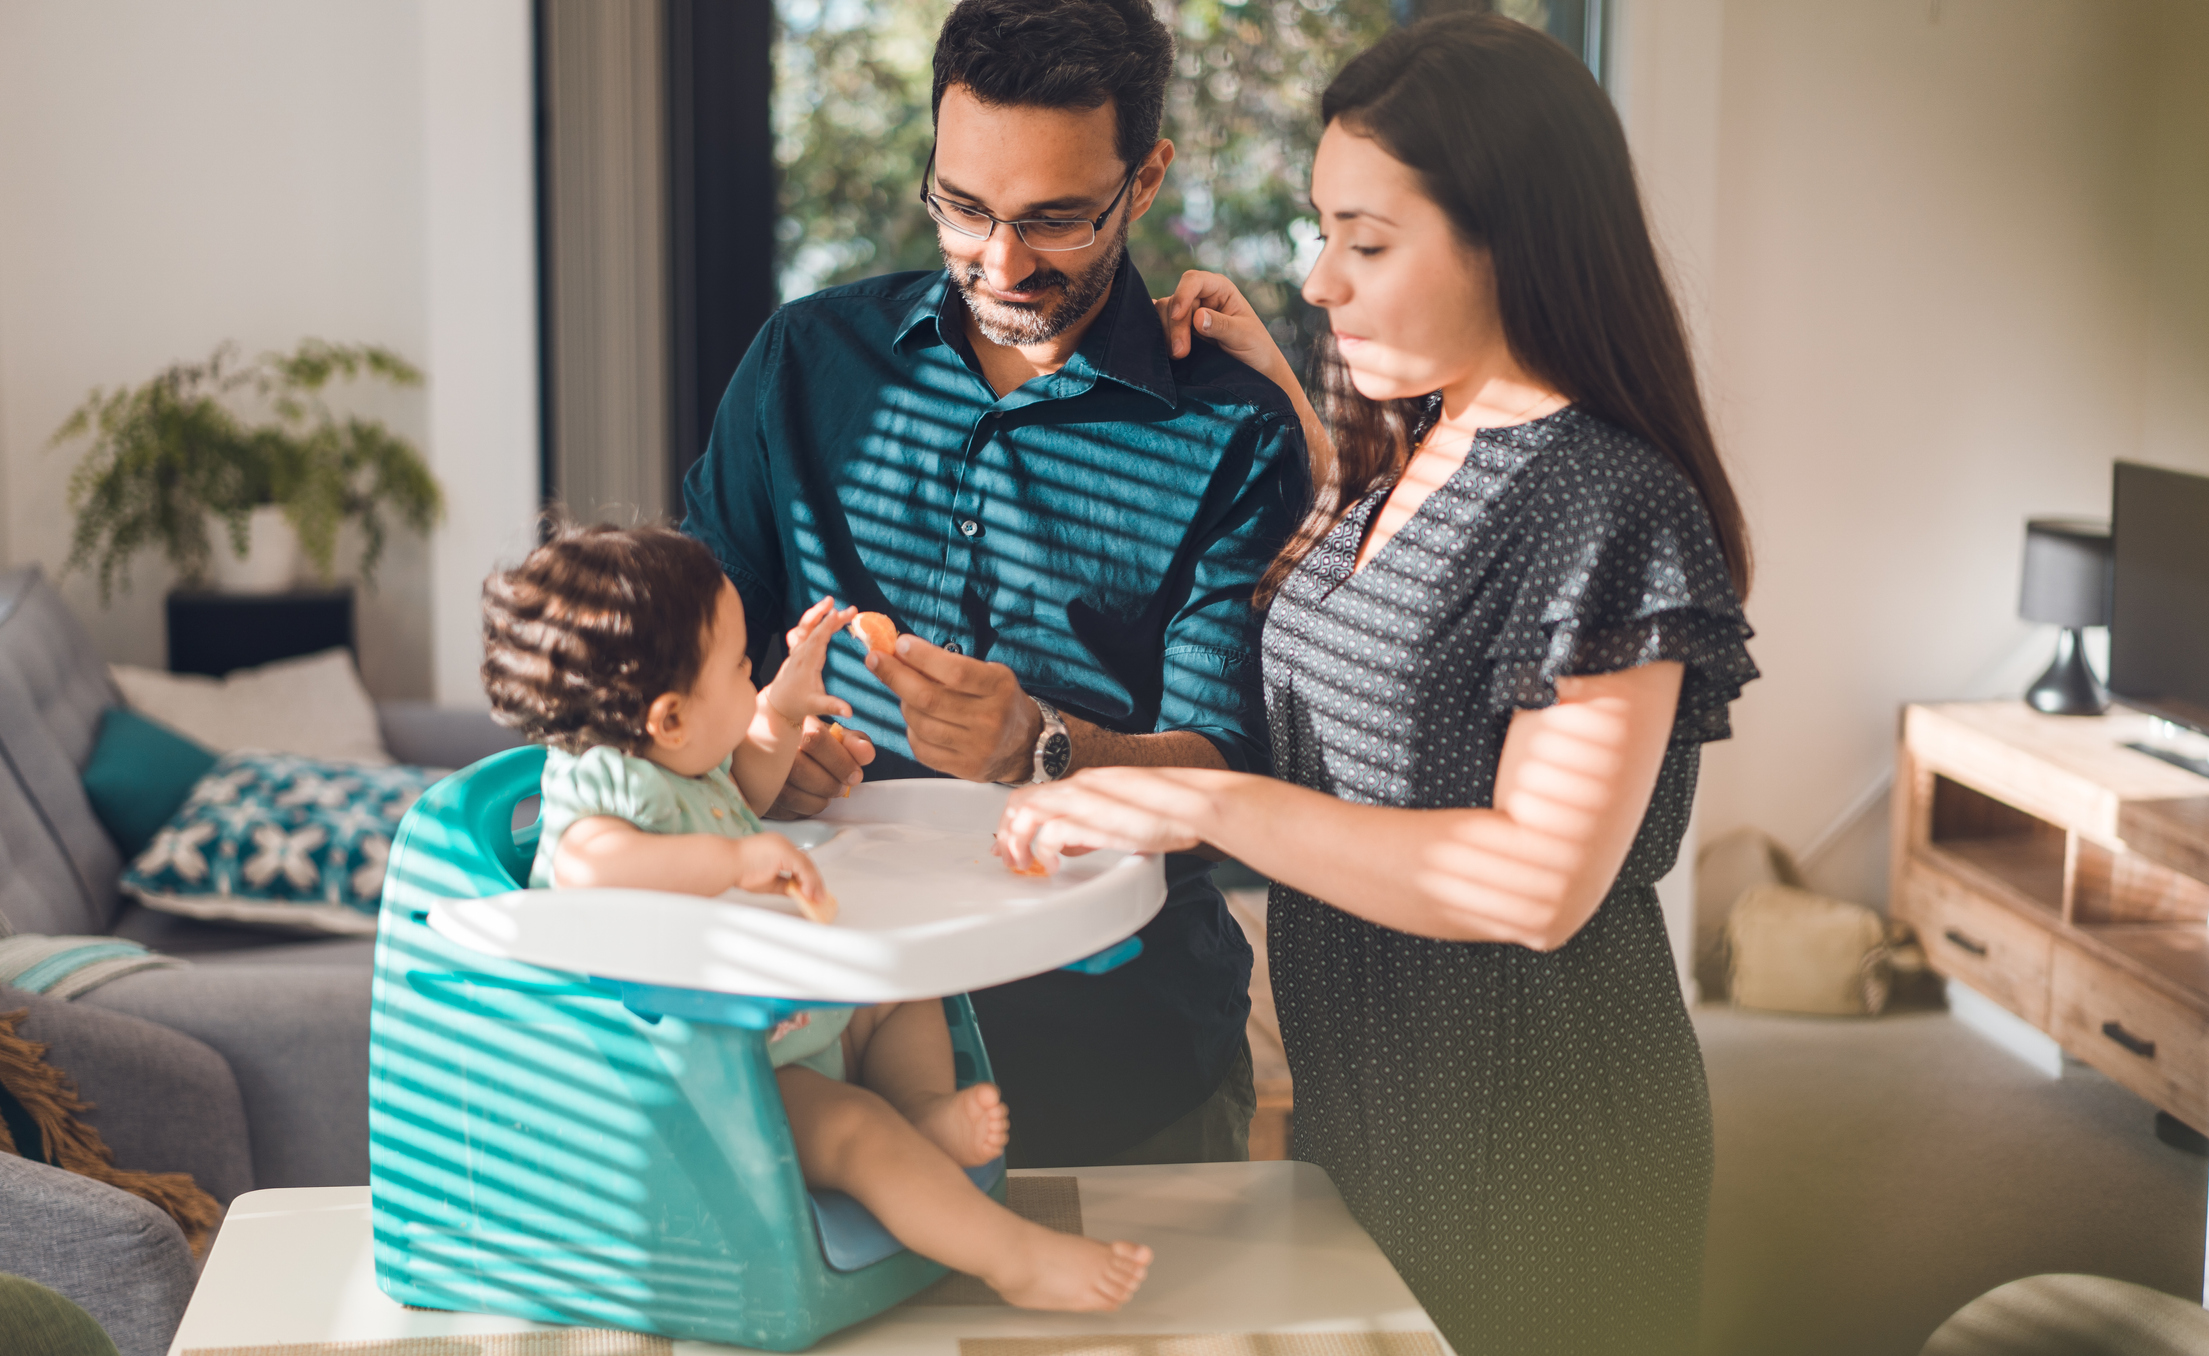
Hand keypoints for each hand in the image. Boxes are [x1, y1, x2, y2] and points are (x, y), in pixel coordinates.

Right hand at [727, 830, 829, 912]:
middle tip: (819, 896)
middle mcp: (782, 844)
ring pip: (807, 864)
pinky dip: (809, 882)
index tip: (811, 890)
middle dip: (814, 881)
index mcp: (776, 848)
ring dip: (814, 883)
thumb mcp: (767, 882)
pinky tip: (809, 893)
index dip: (806, 877)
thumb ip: (784, 885)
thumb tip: (798, 892)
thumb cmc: (739, 870)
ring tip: (816, 898)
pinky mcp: (786, 852)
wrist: (727, 863)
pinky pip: (803, 868)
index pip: (797, 862)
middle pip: (805, 862)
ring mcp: (784, 846)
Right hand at [766, 716, 875, 818]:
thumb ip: (852, 741)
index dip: (841, 761)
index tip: (855, 775)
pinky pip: (781, 809)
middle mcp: (768, 744)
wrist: (770, 737)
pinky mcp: (755, 793)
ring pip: (790, 794)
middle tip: (841, 787)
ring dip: (818, 800)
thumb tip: (866, 753)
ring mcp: (758, 770)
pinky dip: (801, 810)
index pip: (815, 739)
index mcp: (789, 722)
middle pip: (801, 770)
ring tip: (827, 794)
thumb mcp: (830, 732)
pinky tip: (809, 799)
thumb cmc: (805, 736)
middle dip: (830, 784)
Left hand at [767, 596, 859, 726]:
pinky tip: (820, 613)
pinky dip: (811, 619)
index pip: (817, 639)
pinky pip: (802, 630)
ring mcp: (797, 650)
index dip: (828, 625)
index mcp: (806, 663)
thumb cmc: (797, 704)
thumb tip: (850, 712)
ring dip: (816, 612)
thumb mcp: (816, 706)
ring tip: (830, 600)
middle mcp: (800, 653)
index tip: (839, 613)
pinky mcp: (797, 650)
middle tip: (851, 609)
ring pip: (804, 626)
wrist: (778, 704)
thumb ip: (832, 707)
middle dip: (830, 617)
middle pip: (814, 629)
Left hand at [863, 635, 1040, 782]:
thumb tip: (901, 651)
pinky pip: (922, 748)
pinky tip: (916, 719)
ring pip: (921, 723)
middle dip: (895, 676)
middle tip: (875, 659)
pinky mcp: (965, 768)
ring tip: (904, 691)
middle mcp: (990, 719)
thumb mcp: (988, 674)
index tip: (899, 644)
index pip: (955, 671)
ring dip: (903, 703)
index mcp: (998, 688)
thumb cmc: (999, 701)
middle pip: (929, 698)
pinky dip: (911, 730)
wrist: (1024, 744)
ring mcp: (977, 748)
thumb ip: (950, 665)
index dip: (923, 657)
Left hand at [994, 766, 1229, 872]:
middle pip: (1020, 801)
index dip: (1012, 820)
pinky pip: (1051, 832)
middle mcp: (1079, 786)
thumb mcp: (1119, 819)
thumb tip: (1066, 844)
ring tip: (1023, 864)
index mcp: (1085, 783)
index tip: (1007, 844)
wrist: (1194, 804)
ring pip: (1027, 812)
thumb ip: (1090, 828)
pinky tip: (1053, 866)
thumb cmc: (1167, 813)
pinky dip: (1043, 851)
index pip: (1033, 794)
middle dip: (1006, 832)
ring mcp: (1085, 799)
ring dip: (1017, 841)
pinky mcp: (1094, 817)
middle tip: (1009, 859)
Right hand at [1155, 270, 1290, 382]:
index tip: (1178, 316)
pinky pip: (1163, 329)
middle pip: (1174, 301)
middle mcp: (1201, 298)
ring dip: (1167, 335)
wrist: (1255, 371)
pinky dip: (1161, 337)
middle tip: (1180, 352)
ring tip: (1179, 356)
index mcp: (1219, 289)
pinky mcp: (1181, 332)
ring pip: (1164, 315)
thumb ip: (1221, 326)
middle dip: (1175, 325)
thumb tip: (1197, 317)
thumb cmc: (1256, 347)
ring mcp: (1189, 315)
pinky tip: (1161, 346)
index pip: (1193, 281)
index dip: (1182, 294)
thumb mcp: (1243, 336)